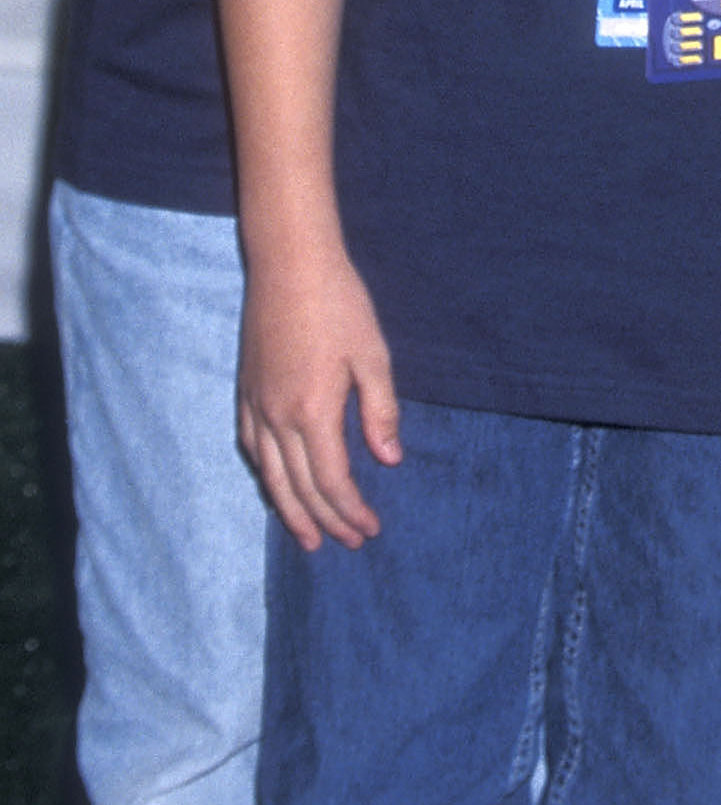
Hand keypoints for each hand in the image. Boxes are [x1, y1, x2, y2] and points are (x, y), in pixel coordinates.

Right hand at [237, 242, 400, 548]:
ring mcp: (256, 405)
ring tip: (308, 538)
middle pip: (301, 487)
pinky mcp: (246, 391)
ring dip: (291, 511)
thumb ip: (381, 410)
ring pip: (271, 476)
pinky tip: (277, 486)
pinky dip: (267, 476)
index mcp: (314, 411)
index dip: (350, 510)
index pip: (332, 480)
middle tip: (349, 542)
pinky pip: (252, 448)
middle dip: (326, 521)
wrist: (289, 263)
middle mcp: (278, 417)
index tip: (370, 529)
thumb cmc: (339, 304)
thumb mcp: (373, 355)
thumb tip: (390, 459)